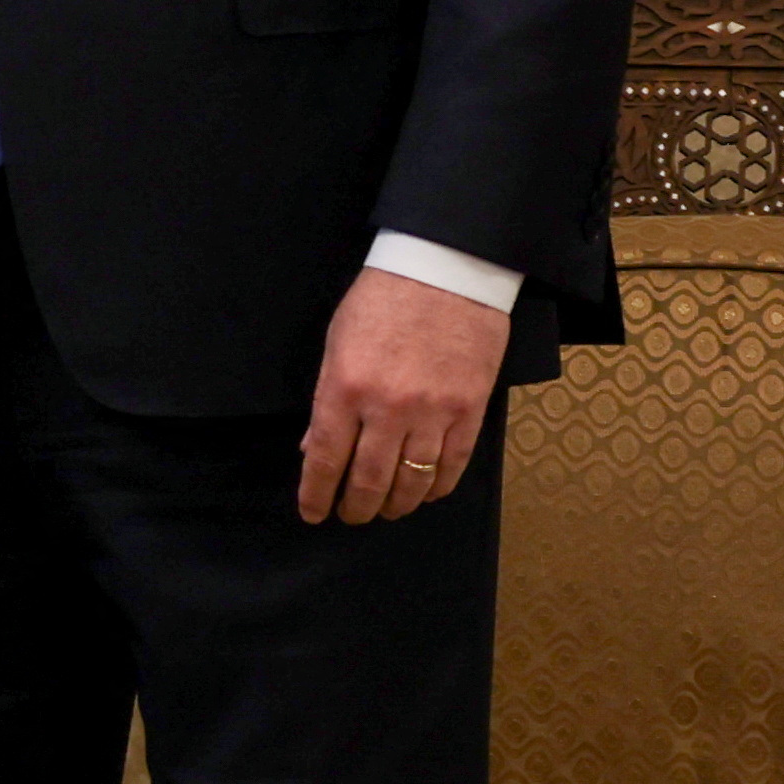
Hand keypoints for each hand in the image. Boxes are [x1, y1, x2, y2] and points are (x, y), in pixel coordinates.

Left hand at [298, 265, 510, 525]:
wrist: (446, 268)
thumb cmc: (383, 299)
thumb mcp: (338, 342)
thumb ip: (326, 399)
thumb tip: (314, 447)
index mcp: (345, 387)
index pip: (326, 460)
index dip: (317, 495)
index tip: (314, 513)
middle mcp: (387, 408)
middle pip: (370, 481)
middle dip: (357, 508)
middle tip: (352, 516)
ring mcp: (433, 412)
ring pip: (413, 482)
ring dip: (397, 505)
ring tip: (387, 510)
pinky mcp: (470, 410)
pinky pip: (453, 465)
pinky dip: (437, 488)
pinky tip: (425, 493)